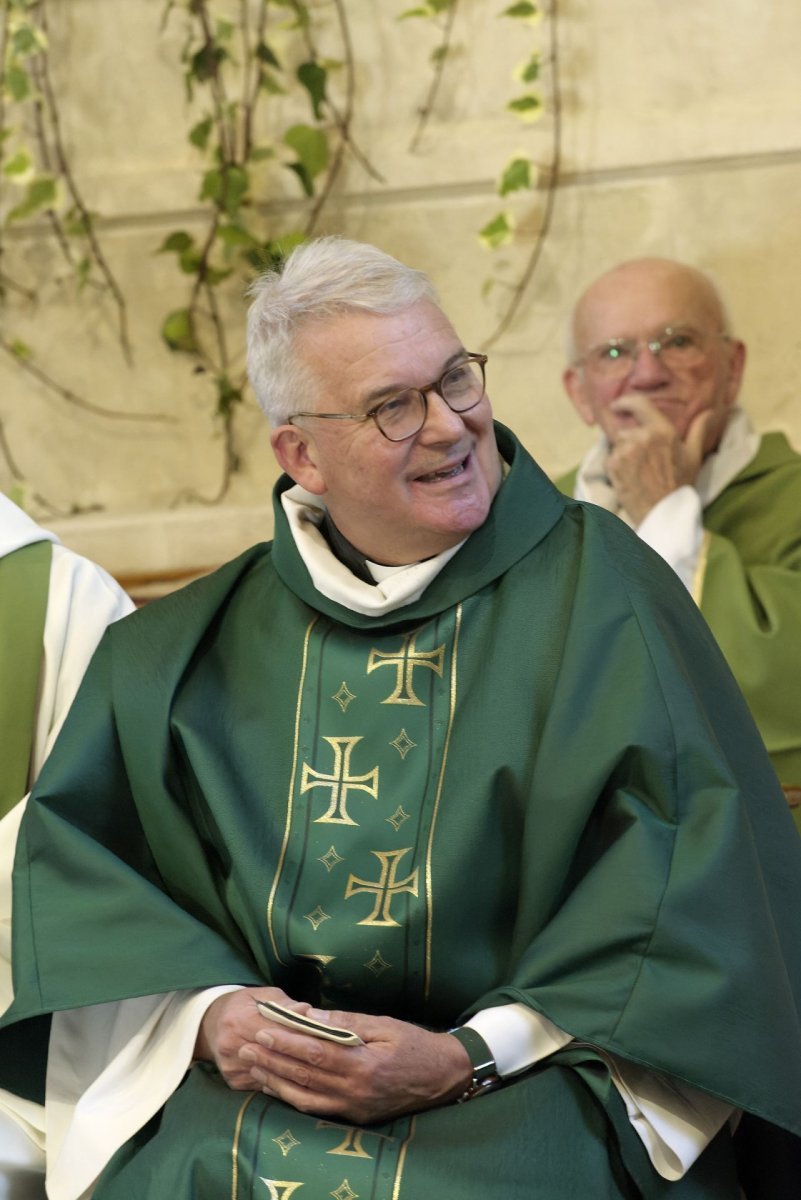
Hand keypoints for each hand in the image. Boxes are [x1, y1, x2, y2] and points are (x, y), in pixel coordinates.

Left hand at [198, 990, 472, 1122]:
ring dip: (274, 1081)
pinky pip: (316, 1109)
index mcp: (364, 1064)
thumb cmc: (415, 1044)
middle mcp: (356, 1091)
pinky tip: (276, 1087)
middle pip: (303, 1075)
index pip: (314, 1052)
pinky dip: (292, 1098)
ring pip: (304, 1096)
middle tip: (244, 1046)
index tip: (262, 1028)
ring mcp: (354, 1108)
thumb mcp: (384, 1024)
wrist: (444, 1077)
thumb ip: (345, 1022)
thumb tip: (309, 1016)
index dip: (285, 1041)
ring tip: (251, 1066)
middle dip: (271, 1060)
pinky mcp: (355, 1117)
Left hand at [606, 395, 713, 524]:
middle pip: (626, 429)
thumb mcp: (694, 455)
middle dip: (631, 440)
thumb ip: (699, 430)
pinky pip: (610, 458)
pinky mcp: (613, 465)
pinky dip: (616, 465)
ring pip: (617, 444)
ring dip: (623, 452)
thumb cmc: (679, 484)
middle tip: (643, 459)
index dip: (625, 401)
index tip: (618, 404)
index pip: (638, 404)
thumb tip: (710, 412)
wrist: (662, 512)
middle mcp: (641, 437)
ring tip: (638, 469)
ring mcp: (625, 451)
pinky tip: (630, 476)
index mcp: (662, 431)